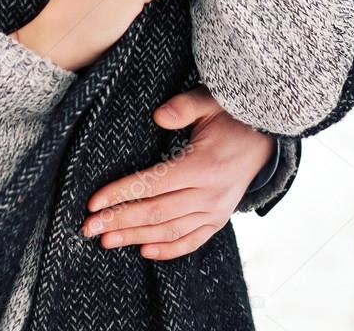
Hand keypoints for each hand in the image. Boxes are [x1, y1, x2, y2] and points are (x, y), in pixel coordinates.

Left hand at [80, 86, 274, 260]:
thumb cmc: (232, 116)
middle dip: (118, 220)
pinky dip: (168, 250)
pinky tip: (144, 252)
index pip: (152, 184)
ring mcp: (216, 211)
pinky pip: (192, 241)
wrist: (266, 140)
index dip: (121, 194)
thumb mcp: (210, 102)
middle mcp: (209, 194)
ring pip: (169, 231)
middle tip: (88, 228)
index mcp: (203, 166)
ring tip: (106, 240)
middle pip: (155, 212)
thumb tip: (158, 117)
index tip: (93, 203)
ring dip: (135, 238)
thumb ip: (183, 107)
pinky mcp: (219, 220)